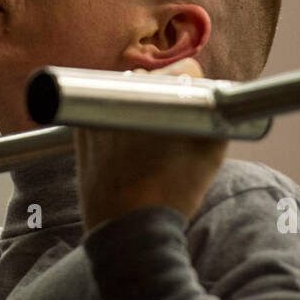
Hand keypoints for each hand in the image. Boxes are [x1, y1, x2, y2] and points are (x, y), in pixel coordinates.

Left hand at [74, 58, 228, 233]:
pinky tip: (126, 148)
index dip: (193, 86)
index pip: (185, 69)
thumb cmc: (173, 194)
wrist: (128, 230)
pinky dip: (114, 121)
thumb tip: (217, 98)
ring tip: (146, 139)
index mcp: (162, 95)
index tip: (192, 106)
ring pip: (124, 92)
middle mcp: (126, 95)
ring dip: (137, 105)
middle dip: (162, 94)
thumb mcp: (211, 152)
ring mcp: (99, 111)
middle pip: (151, 78)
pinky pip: (101, 111)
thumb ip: (218, 116)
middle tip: (168, 125)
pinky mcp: (81, 130)